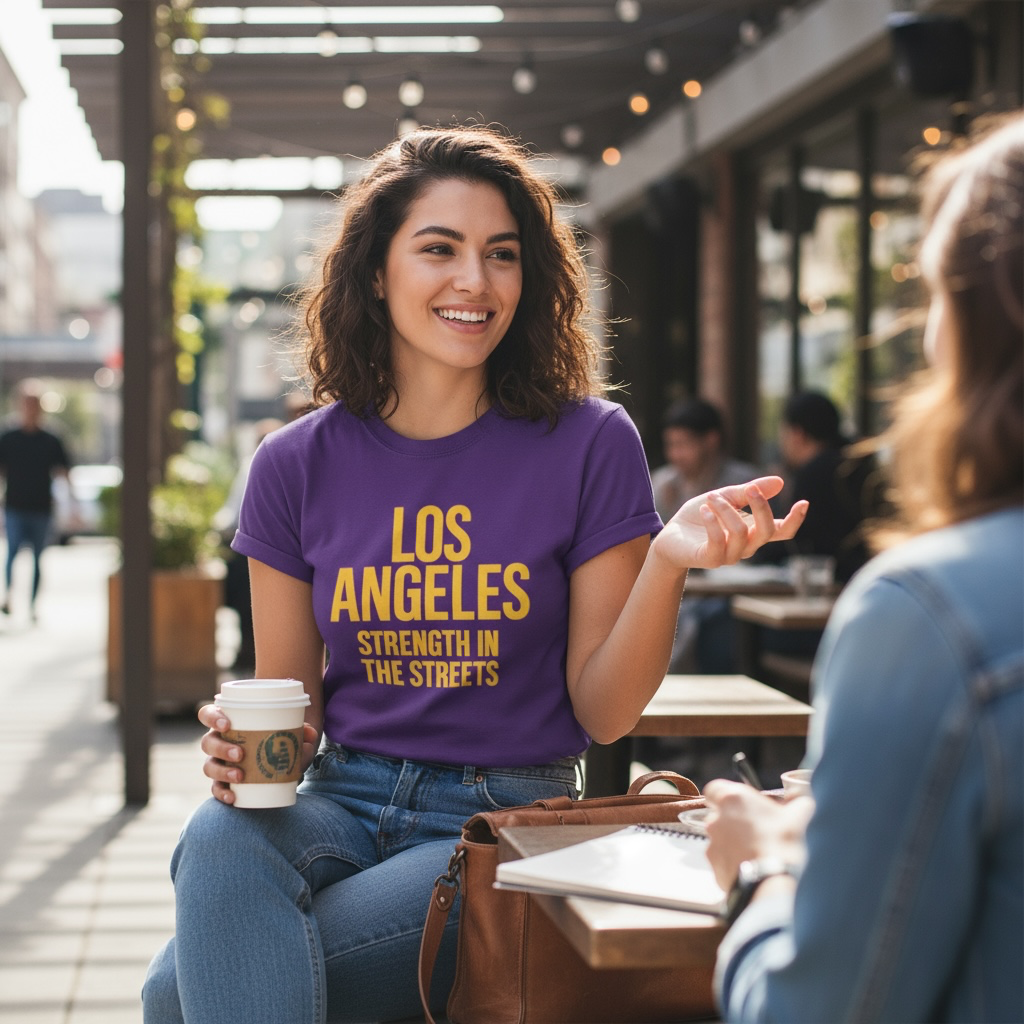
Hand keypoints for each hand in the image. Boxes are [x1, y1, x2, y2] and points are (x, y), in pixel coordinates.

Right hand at [198, 702, 319, 804]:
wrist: (282, 765)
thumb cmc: (281, 742)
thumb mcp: (294, 736)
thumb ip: (304, 733)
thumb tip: (308, 733)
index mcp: (229, 723)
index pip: (208, 715)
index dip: (212, 717)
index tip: (227, 724)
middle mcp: (219, 742)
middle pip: (208, 742)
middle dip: (221, 747)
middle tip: (241, 753)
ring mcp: (219, 763)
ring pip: (209, 766)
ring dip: (222, 770)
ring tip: (240, 775)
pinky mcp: (223, 782)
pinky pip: (216, 788)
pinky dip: (222, 793)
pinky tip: (232, 797)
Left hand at [657, 477, 806, 570]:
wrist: (670, 535)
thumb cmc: (700, 516)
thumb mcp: (725, 497)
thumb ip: (749, 491)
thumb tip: (779, 481)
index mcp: (753, 531)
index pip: (782, 531)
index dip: (795, 520)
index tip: (803, 502)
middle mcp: (746, 546)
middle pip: (767, 530)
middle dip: (761, 506)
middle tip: (751, 489)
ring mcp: (729, 556)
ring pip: (741, 532)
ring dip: (727, 509)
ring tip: (711, 498)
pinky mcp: (710, 559)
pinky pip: (719, 542)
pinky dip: (712, 522)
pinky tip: (704, 510)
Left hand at [703, 779, 813, 890]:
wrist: (776, 882)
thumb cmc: (787, 842)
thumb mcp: (802, 813)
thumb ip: (797, 800)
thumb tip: (798, 798)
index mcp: (733, 799)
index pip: (714, 789)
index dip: (726, 796)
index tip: (741, 804)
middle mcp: (716, 819)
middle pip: (719, 816)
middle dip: (734, 822)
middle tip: (757, 831)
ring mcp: (713, 845)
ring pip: (721, 840)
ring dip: (734, 844)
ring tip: (759, 854)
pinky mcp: (714, 868)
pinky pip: (723, 861)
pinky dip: (734, 863)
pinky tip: (754, 869)